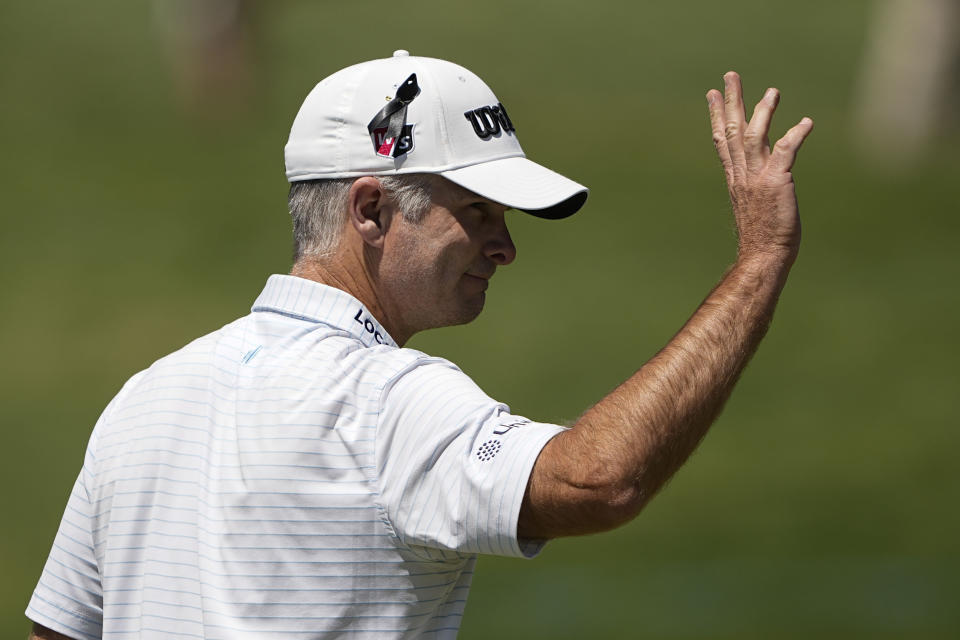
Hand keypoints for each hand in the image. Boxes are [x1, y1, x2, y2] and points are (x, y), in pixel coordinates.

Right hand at [707, 71, 812, 263]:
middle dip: (731, 101)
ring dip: (762, 111)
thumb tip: (763, 181)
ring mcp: (758, 178)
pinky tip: (806, 122)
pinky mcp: (777, 182)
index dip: (717, 116)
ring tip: (772, 91)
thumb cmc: (762, 239)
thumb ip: (755, 188)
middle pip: (732, 131)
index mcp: (735, 179)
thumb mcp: (754, 207)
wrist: (763, 257)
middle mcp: (742, 175)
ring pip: (754, 136)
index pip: (722, 141)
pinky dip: (795, 135)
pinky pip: (786, 152)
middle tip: (730, 76)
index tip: (712, 95)